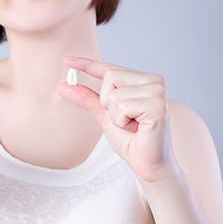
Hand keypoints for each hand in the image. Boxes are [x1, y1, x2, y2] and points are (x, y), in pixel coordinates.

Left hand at [58, 57, 175, 182]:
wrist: (147, 163)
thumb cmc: (130, 139)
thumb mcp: (104, 115)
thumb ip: (87, 99)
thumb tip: (63, 85)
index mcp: (143, 80)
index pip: (110, 69)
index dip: (87, 64)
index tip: (66, 60)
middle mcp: (154, 81)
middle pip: (110, 77)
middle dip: (107, 103)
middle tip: (125, 119)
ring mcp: (158, 92)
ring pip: (113, 95)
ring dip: (115, 116)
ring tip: (132, 125)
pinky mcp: (158, 106)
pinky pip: (122, 107)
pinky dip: (122, 122)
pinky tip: (137, 128)